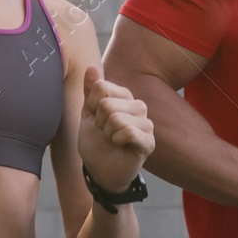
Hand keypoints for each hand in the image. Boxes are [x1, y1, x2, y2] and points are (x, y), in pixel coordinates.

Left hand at [78, 65, 154, 191]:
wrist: (100, 170)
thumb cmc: (95, 141)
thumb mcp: (87, 113)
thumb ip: (90, 90)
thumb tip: (91, 66)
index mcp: (125, 97)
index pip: (101, 87)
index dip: (91, 106)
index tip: (95, 118)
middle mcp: (139, 107)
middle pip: (107, 103)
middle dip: (98, 122)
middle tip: (104, 132)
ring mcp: (146, 124)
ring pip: (116, 118)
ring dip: (107, 132)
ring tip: (111, 139)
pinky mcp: (149, 142)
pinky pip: (129, 132)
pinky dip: (116, 140)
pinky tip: (120, 145)